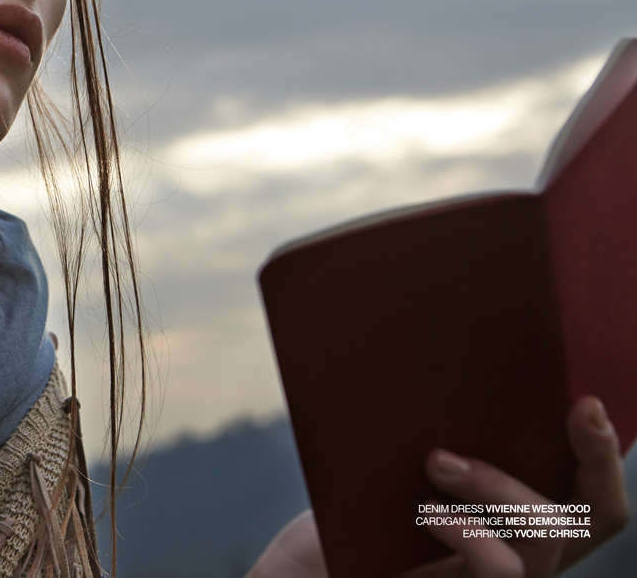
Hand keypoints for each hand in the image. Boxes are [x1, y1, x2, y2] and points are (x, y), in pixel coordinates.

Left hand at [247, 397, 628, 577]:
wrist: (300, 575)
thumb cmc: (340, 520)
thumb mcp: (387, 467)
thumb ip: (425, 433)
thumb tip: (435, 349)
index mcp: (511, 522)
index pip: (591, 498)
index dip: (604, 454)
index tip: (587, 401)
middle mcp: (518, 557)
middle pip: (596, 517)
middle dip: (597, 461)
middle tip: (576, 408)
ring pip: (548, 537)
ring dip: (501, 487)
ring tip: (439, 460)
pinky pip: (501, 570)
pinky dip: (474, 535)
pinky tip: (431, 513)